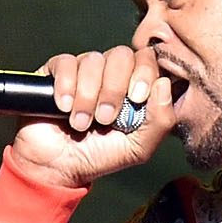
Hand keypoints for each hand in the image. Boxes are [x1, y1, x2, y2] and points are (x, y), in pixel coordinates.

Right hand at [6, 46, 179, 191]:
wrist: (58, 167)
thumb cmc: (98, 156)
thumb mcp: (138, 148)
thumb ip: (161, 121)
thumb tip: (164, 84)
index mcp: (134, 85)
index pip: (148, 59)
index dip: (144, 73)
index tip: (137, 98)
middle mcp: (110, 73)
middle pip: (122, 55)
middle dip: (114, 88)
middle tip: (105, 118)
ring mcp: (84, 70)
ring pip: (93, 60)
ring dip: (88, 95)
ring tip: (80, 123)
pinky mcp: (57, 72)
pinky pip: (66, 63)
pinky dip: (67, 87)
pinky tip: (64, 108)